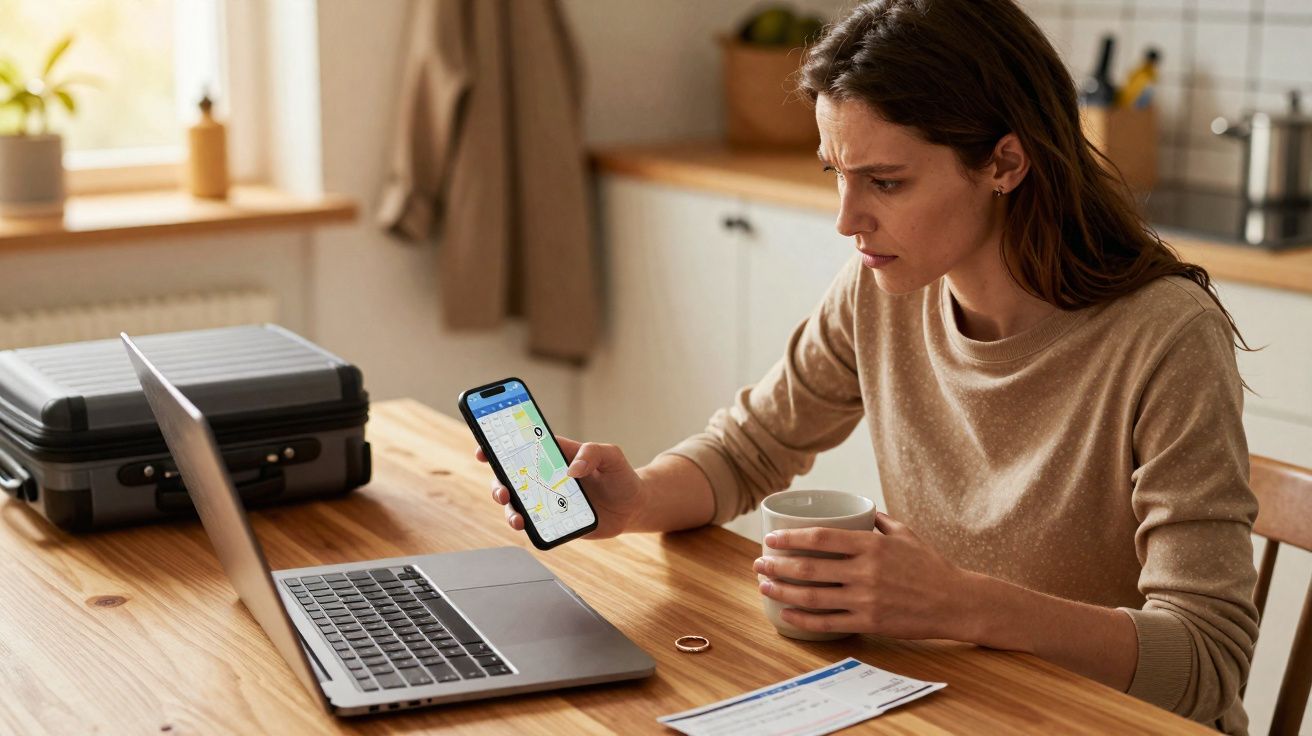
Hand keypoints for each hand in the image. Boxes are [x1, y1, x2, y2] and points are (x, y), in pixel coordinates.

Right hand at [475, 436, 647, 539]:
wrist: (634, 507)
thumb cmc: (621, 476)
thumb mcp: (612, 456)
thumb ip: (593, 453)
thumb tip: (572, 469)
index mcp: (554, 454)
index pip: (521, 446)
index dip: (497, 446)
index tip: (483, 449)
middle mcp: (546, 476)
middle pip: (511, 477)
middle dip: (499, 483)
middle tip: (503, 491)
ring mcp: (548, 499)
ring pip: (517, 503)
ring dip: (509, 510)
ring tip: (517, 518)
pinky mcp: (555, 520)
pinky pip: (535, 524)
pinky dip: (527, 526)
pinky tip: (530, 528)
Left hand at [753, 512, 969, 639]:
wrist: (956, 601)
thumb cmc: (931, 565)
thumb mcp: (906, 533)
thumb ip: (879, 521)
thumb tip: (860, 510)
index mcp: (871, 545)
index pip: (820, 538)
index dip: (790, 538)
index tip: (770, 539)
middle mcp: (865, 571)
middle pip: (809, 568)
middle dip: (777, 566)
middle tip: (759, 563)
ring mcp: (866, 598)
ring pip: (813, 596)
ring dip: (782, 591)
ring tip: (765, 586)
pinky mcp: (870, 622)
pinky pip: (828, 622)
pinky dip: (803, 618)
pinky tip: (786, 613)